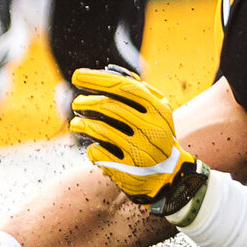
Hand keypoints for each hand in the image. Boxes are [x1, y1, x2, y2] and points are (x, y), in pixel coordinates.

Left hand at [70, 67, 210, 220]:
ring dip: (82, 124)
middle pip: (110, 107)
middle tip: (76, 103)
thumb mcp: (158, 110)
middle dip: (87, 102)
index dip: (98, 79)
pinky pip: (99, 152)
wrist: (170, 176)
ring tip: (76, 124)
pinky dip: (92, 148)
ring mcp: (140, 149)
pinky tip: (94, 146)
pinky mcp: (128, 169)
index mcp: (159, 109)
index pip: (124, 87)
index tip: (78, 76)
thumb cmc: (158, 135)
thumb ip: (139, 90)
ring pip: (101, 129)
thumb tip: (109, 71)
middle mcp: (152, 128)